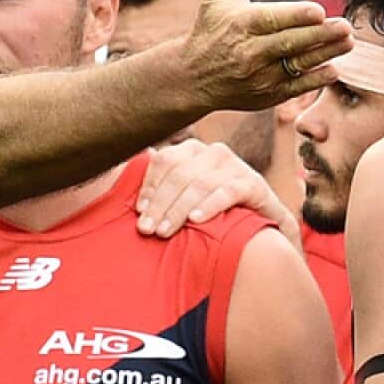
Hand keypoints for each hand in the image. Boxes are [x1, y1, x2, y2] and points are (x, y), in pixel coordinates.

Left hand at [137, 140, 301, 250]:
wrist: (259, 232)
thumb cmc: (210, 215)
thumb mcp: (182, 201)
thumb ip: (159, 192)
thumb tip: (124, 184)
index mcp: (190, 151)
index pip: (164, 160)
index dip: (149, 186)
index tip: (138, 212)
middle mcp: (212, 153)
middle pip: (179, 174)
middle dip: (160, 203)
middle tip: (147, 230)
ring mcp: (235, 166)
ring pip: (201, 183)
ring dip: (179, 209)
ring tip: (164, 231)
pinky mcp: (255, 184)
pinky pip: (229, 191)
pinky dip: (210, 205)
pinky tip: (196, 220)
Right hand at [181, 0, 353, 111]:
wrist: (191, 78)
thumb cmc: (209, 29)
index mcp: (240, 24)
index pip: (271, 19)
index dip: (296, 16)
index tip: (318, 10)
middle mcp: (249, 52)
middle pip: (290, 43)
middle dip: (319, 35)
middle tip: (345, 26)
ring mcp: (258, 77)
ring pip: (297, 65)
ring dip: (325, 54)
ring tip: (348, 42)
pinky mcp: (266, 96)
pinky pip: (296, 88)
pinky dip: (315, 78)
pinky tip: (333, 67)